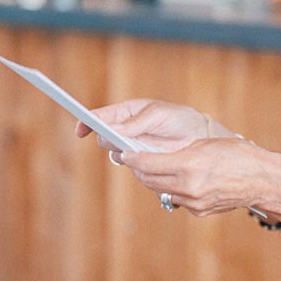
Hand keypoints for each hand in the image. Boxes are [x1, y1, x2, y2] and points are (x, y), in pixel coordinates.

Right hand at [75, 99, 207, 154]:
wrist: (199, 137)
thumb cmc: (179, 119)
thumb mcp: (158, 115)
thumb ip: (136, 122)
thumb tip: (112, 128)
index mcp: (126, 113)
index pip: (100, 117)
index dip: (87, 123)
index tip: (81, 130)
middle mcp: (125, 131)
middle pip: (104, 139)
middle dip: (110, 141)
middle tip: (124, 141)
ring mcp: (132, 147)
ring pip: (116, 155)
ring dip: (124, 155)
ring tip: (142, 149)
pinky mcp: (141, 163)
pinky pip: (131, 167)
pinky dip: (136, 165)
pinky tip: (149, 160)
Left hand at [121, 137, 272, 215]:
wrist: (262, 179)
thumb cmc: (237, 155)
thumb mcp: (205, 144)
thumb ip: (178, 152)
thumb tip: (154, 157)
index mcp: (188, 164)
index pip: (148, 163)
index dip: (133, 158)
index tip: (125, 154)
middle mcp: (189, 186)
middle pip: (150, 180)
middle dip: (140, 170)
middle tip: (134, 161)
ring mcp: (194, 201)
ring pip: (162, 192)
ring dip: (154, 181)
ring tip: (152, 170)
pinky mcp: (200, 211)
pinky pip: (178, 199)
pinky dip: (173, 190)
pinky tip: (177, 181)